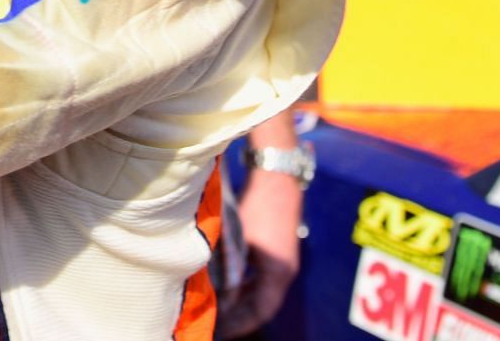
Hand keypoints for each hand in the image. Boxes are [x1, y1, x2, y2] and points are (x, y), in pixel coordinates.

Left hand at [221, 172, 302, 335]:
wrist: (276, 174)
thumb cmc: (256, 205)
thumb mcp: (239, 238)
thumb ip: (228, 267)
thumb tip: (215, 293)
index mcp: (278, 273)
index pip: (261, 311)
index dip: (240, 324)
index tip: (220, 331)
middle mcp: (284, 271)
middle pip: (262, 304)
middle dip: (239, 316)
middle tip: (215, 323)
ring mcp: (283, 260)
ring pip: (262, 291)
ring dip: (242, 301)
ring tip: (218, 309)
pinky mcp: (277, 249)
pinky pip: (261, 278)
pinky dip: (245, 286)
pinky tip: (227, 286)